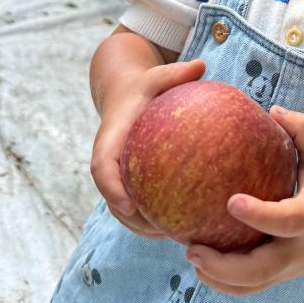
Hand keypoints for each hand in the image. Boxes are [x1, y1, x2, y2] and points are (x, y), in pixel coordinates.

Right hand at [90, 58, 205, 237]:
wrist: (126, 94)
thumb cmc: (145, 86)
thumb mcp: (157, 76)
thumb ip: (175, 73)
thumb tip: (201, 65)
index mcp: (111, 138)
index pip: (102, 166)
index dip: (111, 188)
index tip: (128, 206)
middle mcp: (110, 161)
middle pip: (111, 198)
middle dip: (132, 219)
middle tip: (161, 231)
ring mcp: (118, 175)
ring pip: (122, 210)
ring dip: (143, 227)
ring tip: (174, 237)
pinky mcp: (129, 182)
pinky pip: (137, 207)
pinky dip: (153, 221)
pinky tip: (183, 229)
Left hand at [185, 105, 303, 294]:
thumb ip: (302, 131)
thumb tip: (270, 109)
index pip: (285, 221)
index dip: (258, 214)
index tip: (230, 200)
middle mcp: (301, 249)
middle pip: (262, 269)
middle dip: (224, 264)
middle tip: (192, 248)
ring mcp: (291, 268)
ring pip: (253, 285)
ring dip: (219, 278)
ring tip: (191, 256)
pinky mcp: (283, 276)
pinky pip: (251, 288)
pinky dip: (225, 282)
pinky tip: (201, 264)